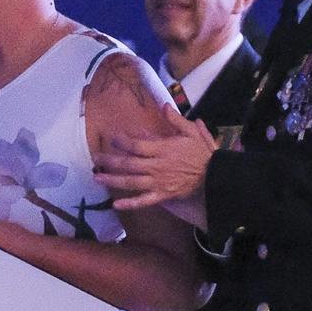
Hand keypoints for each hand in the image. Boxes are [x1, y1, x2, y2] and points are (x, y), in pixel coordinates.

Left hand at [92, 108, 215, 211]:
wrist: (216, 176)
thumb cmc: (204, 153)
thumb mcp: (193, 131)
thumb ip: (176, 120)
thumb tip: (164, 106)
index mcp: (163, 149)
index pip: (137, 145)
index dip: (122, 141)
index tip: (111, 138)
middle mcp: (157, 166)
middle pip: (128, 163)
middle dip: (110, 161)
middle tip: (96, 159)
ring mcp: (158, 182)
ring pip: (131, 182)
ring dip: (113, 180)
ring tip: (97, 178)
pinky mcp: (163, 195)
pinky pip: (144, 201)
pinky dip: (130, 203)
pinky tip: (116, 204)